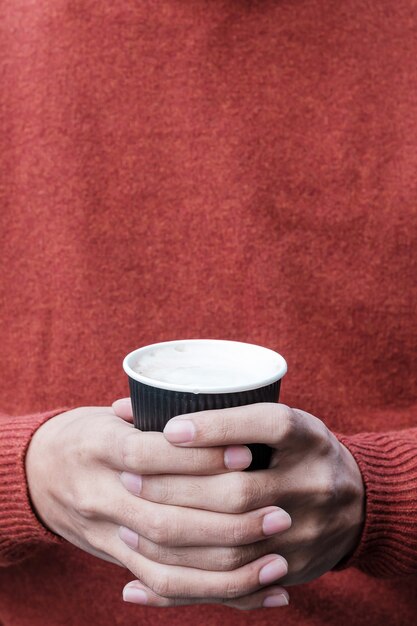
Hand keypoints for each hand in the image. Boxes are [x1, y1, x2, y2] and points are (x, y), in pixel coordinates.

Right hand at [25, 404, 290, 609]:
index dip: (199, 456)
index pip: (150, 456)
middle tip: (281, 512)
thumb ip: (153, 412)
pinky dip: (212, 594)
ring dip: (227, 567)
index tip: (250, 453)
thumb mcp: (111, 415)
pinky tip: (256, 593)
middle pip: (164, 519)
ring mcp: (105, 533)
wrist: (36, 474)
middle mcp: (97, 495)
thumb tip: (210, 396)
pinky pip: (164, 586)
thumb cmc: (87, 435)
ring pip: (167, 562)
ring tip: (279, 558)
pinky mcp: (115, 558)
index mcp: (97, 446)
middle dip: (227, 520)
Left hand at [116, 402, 363, 604]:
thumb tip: (126, 407)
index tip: (169, 429)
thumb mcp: (280, 422)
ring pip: (233, 543)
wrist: (361, 503)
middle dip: (177, 487)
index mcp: (309, 437)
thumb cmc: (298, 451)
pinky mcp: (294, 566)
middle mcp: (313, 481)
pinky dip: (186, 581)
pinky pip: (236, 581)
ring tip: (129, 523)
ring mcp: (307, 529)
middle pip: (240, 490)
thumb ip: (221, 415)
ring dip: (175, 534)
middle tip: (130, 478)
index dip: (217, 427)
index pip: (267, 426)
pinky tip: (144, 574)